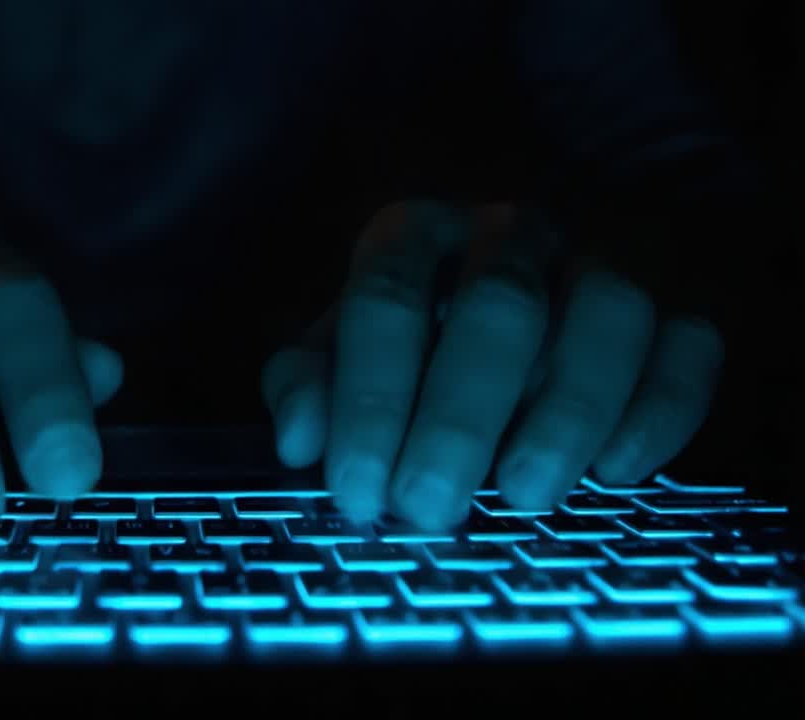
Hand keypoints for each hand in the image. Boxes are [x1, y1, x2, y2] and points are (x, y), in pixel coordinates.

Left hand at [262, 199, 724, 528]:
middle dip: (459, 419)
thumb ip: (313, 382)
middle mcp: (510, 233)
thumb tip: (299, 443)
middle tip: (429, 509)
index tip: (357, 491)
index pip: (385, 299)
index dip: (368, 400)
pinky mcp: (682, 298)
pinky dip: (659, 411)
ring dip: (566, 412)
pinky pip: (688, 345)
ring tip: (525, 495)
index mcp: (416, 233)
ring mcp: (603, 254)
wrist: (539, 262)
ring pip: (608, 314)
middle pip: (498, 309)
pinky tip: (615, 471)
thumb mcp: (349, 345)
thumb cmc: (418, 328)